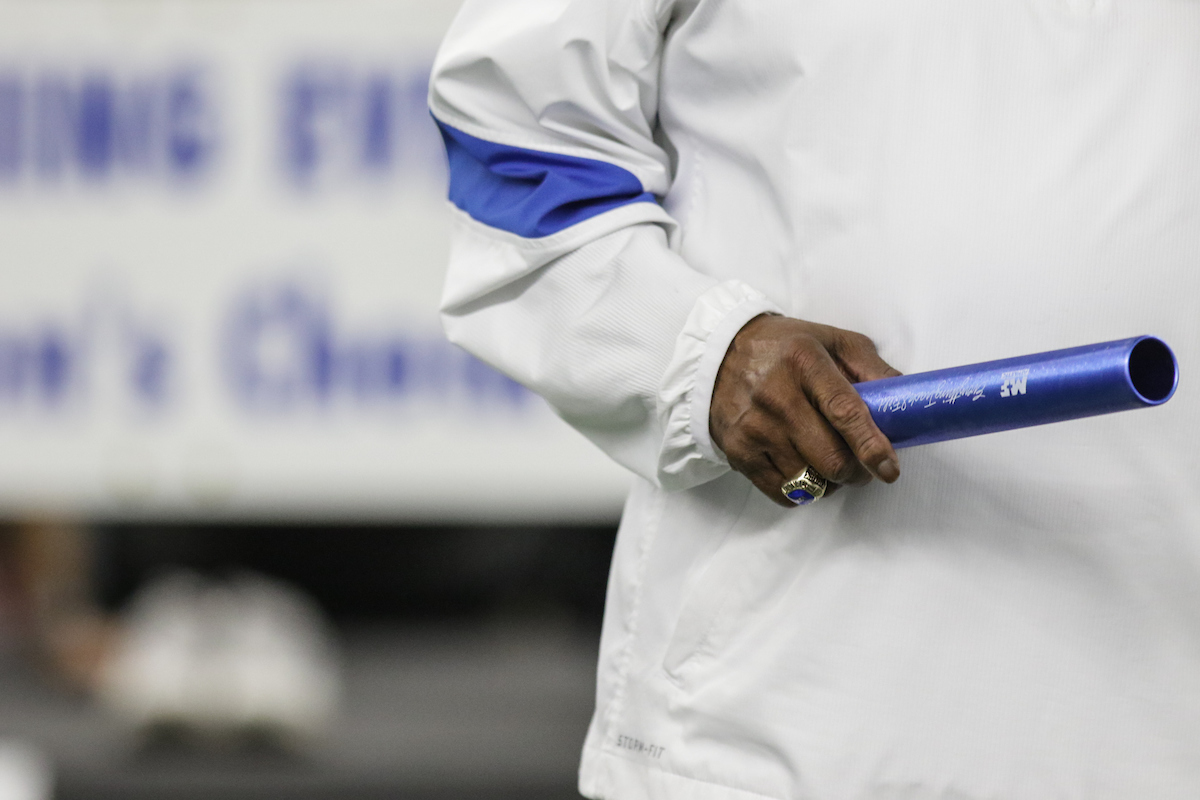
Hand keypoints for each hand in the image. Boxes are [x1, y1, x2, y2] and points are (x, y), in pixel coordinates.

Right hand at [709, 314, 901, 506]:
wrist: (716, 355)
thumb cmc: (782, 348)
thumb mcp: (830, 340)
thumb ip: (871, 367)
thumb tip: (906, 399)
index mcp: (804, 362)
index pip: (845, 412)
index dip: (872, 446)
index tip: (889, 468)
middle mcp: (776, 396)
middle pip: (830, 458)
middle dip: (856, 472)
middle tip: (862, 466)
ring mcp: (754, 428)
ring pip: (809, 481)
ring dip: (830, 482)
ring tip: (828, 463)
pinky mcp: (738, 452)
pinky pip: (783, 493)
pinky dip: (803, 491)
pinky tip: (804, 470)